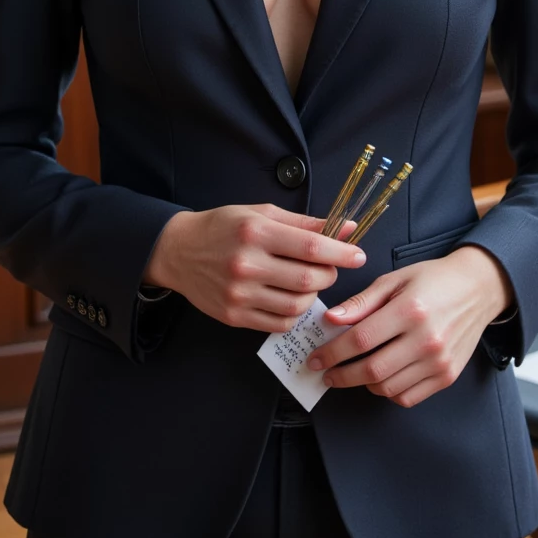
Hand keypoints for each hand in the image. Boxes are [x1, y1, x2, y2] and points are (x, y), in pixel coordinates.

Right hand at [143, 205, 364, 333]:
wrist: (179, 251)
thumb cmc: (224, 227)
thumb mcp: (262, 214)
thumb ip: (305, 223)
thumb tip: (345, 227)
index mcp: (256, 231)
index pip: (311, 246)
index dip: (341, 252)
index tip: (358, 255)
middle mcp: (247, 264)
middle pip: (308, 280)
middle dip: (329, 275)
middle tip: (329, 268)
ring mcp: (239, 294)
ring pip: (297, 305)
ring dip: (313, 295)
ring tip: (307, 282)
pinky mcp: (234, 316)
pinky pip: (279, 323)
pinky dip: (293, 313)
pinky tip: (290, 297)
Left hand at [306, 245, 513, 408]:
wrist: (478, 289)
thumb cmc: (433, 280)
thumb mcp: (394, 280)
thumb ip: (362, 302)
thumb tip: (331, 319)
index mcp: (410, 311)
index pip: (360, 340)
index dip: (332, 352)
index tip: (315, 358)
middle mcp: (426, 340)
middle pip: (372, 370)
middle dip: (341, 375)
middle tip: (326, 373)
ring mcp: (439, 362)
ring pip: (388, 388)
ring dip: (362, 384)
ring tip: (352, 372)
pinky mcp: (447, 376)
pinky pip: (408, 397)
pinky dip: (388, 392)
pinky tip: (380, 377)